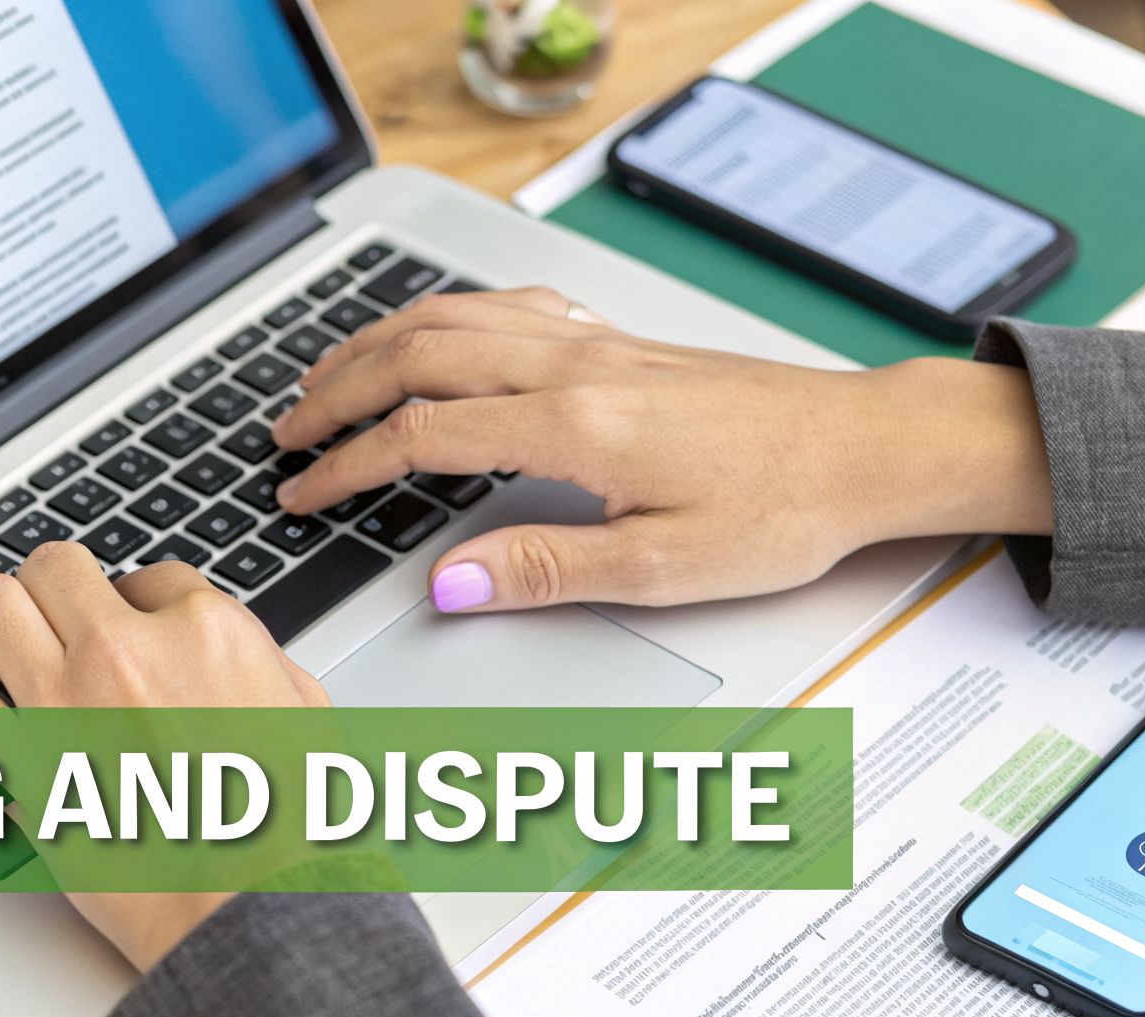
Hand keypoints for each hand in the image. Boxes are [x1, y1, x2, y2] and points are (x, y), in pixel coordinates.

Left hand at [0, 544, 328, 971]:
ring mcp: (65, 698)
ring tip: (4, 638)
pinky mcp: (20, 759)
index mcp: (206, 629)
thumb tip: (234, 657)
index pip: (150, 577)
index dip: (139, 604)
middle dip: (58, 588)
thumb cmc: (290, 828)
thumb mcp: (306, 717)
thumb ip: (262, 665)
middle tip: (60, 615)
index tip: (133, 630)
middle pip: (58, 568)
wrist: (251, 906)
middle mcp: (127, 648)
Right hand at [272, 287, 1052, 611]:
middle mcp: (574, 365)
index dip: (346, 465)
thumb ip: (546, 571)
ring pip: (452, 314)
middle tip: (285, 432)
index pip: (421, 435)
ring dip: (375, 342)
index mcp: (576, 424)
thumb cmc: (780, 507)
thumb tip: (450, 584)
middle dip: (335, 391)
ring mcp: (593, 341)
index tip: (302, 493)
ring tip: (326, 378)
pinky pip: (502, 304)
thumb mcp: (664, 567)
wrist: (860, 447)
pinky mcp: (614, 337)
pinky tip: (433, 334)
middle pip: (416, 353)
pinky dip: (441, 315)